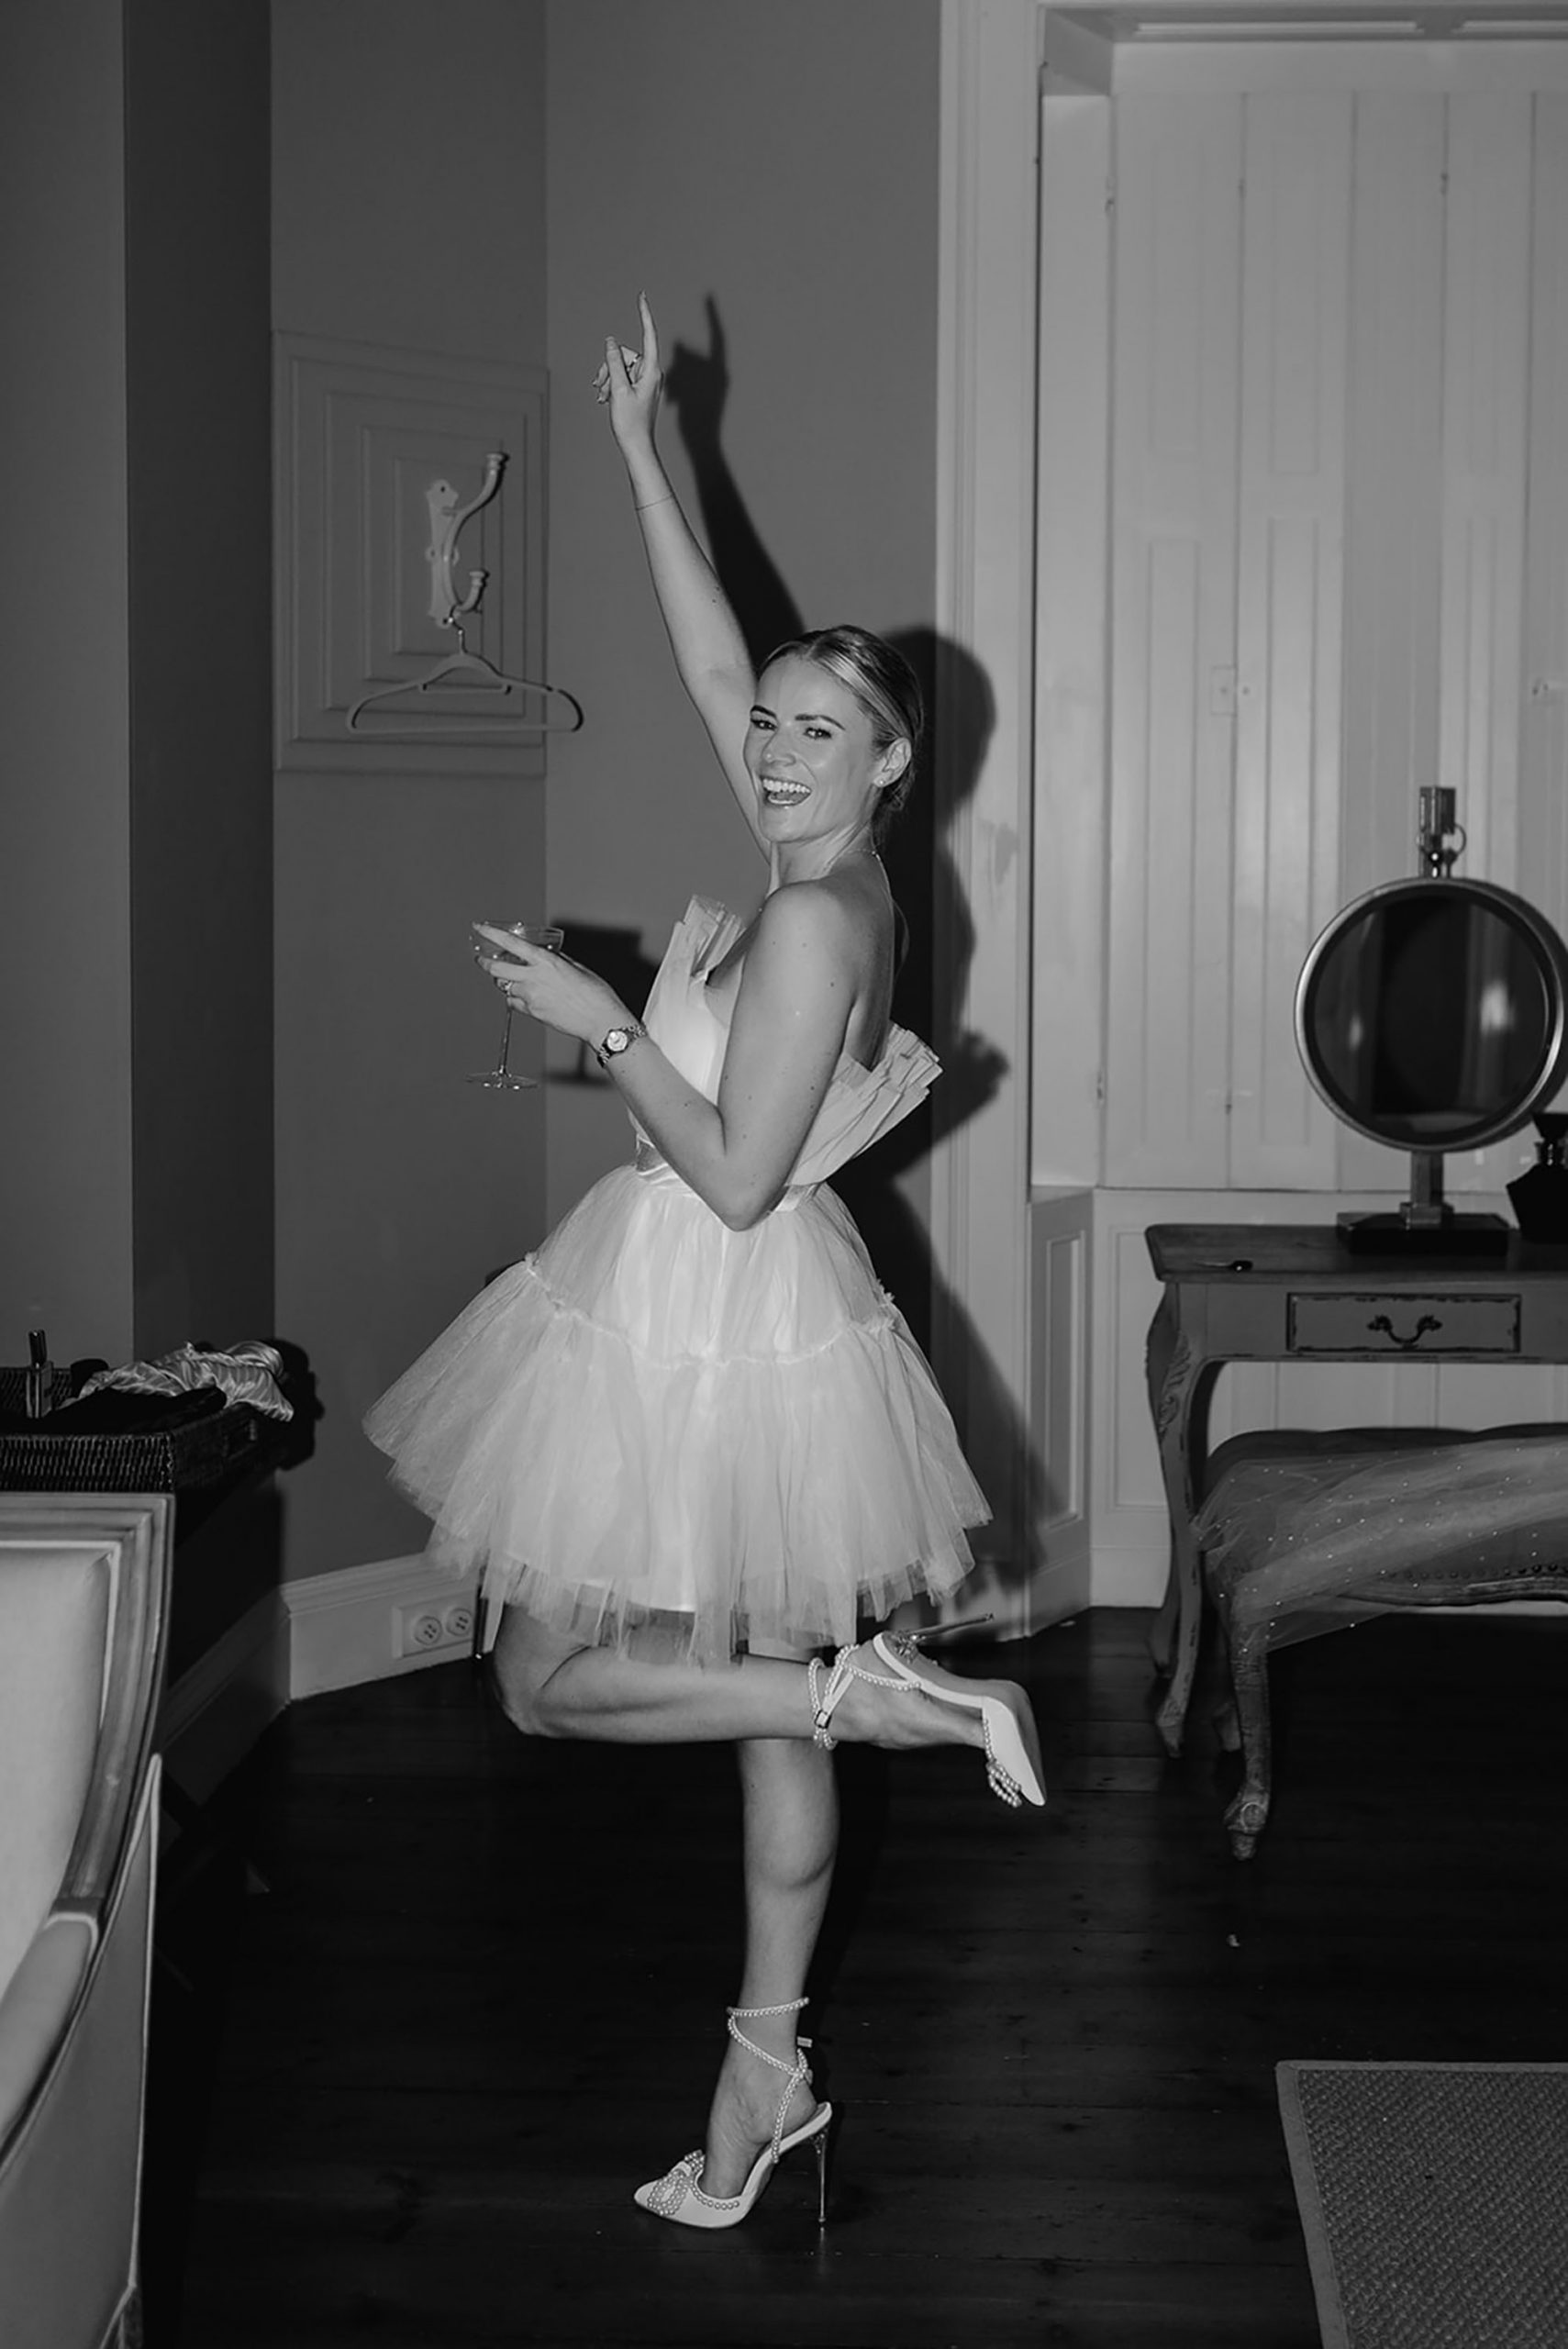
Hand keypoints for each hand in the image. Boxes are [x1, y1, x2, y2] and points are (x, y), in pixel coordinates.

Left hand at [472, 923, 627, 1048]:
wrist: (600, 1021)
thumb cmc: (596, 995)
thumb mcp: (577, 968)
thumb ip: (558, 961)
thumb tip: (549, 958)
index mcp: (546, 962)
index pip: (511, 944)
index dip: (491, 935)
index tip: (480, 928)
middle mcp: (534, 978)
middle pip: (496, 969)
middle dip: (486, 963)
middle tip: (483, 960)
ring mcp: (531, 997)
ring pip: (505, 987)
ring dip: (506, 982)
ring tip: (515, 980)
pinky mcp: (533, 1013)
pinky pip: (515, 1003)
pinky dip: (516, 998)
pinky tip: (526, 997)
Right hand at [593, 291, 662, 451]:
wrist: (636, 447)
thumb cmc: (630, 422)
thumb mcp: (618, 389)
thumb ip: (614, 362)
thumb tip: (611, 341)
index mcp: (651, 371)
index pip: (648, 335)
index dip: (644, 315)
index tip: (642, 296)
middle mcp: (651, 374)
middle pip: (625, 355)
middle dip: (609, 366)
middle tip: (600, 385)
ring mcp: (645, 382)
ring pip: (621, 368)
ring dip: (608, 379)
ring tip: (603, 397)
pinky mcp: (639, 390)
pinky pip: (622, 379)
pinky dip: (612, 386)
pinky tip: (605, 399)